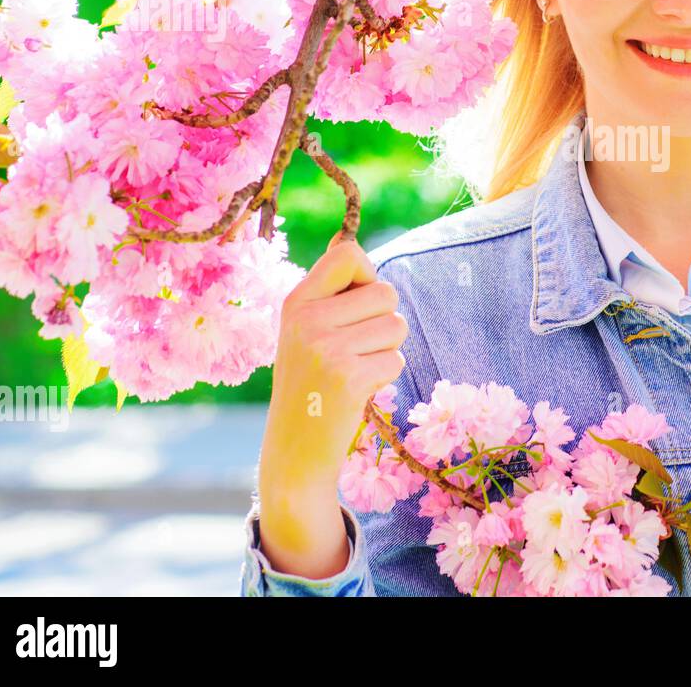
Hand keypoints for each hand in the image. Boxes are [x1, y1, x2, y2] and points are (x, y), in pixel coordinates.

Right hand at [261, 230, 407, 500]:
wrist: (294, 451)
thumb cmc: (310, 383)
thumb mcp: (305, 330)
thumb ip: (330, 290)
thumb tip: (347, 239)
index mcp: (296, 302)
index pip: (348, 254)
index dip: (367, 274)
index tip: (356, 302)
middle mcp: (307, 320)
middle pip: (385, 292)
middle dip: (384, 320)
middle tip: (356, 348)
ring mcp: (326, 349)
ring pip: (396, 326)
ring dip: (386, 350)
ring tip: (354, 369)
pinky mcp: (348, 378)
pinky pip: (396, 359)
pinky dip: (385, 375)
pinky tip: (357, 390)